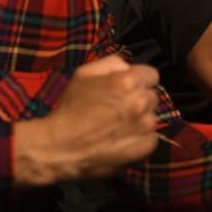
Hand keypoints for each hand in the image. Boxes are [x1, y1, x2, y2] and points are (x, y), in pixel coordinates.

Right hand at [14, 55, 160, 185]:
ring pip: (151, 117)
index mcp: (129, 81)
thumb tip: (128, 67)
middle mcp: (142, 101)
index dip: (139, 81)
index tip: (127, 90)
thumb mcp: (84, 74)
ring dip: (139, 120)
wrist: (59, 148)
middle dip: (139, 100)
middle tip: (118, 109)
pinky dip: (139, 139)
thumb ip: (112, 63)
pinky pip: (150, 138)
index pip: (152, 75)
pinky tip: (120, 140)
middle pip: (152, 96)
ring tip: (116, 126)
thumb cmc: (70, 109)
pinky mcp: (145, 146)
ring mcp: (146, 125)